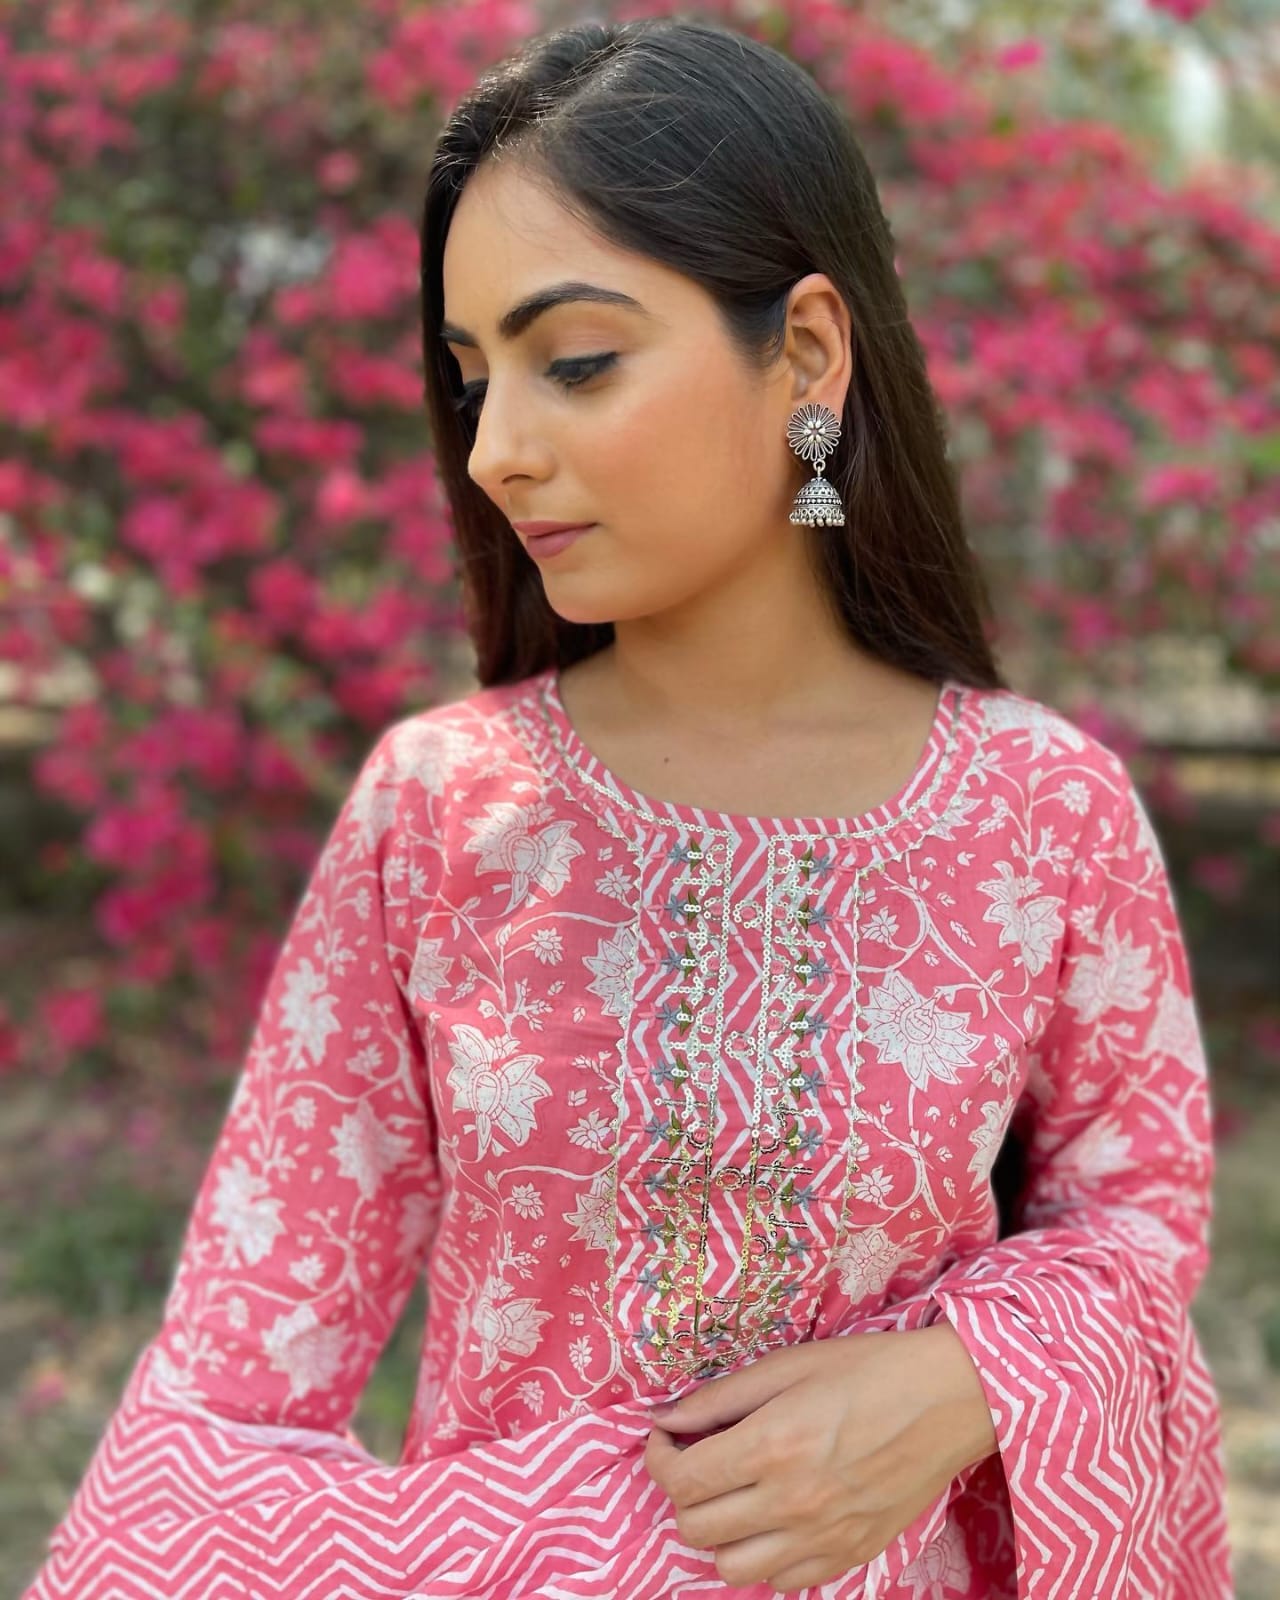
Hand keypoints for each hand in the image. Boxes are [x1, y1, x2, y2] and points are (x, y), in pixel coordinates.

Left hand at [642, 1323, 997, 1594]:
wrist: (948, 1400)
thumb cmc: (869, 1370)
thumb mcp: (789, 1365)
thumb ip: (722, 1397)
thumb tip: (669, 1419)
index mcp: (771, 1445)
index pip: (681, 1479)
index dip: (658, 1458)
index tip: (666, 1438)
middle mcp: (791, 1501)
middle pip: (696, 1529)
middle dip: (683, 1494)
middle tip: (699, 1463)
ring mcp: (822, 1537)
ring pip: (731, 1569)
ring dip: (719, 1535)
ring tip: (734, 1498)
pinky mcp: (849, 1556)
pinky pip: (782, 1582)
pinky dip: (766, 1558)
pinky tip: (776, 1519)